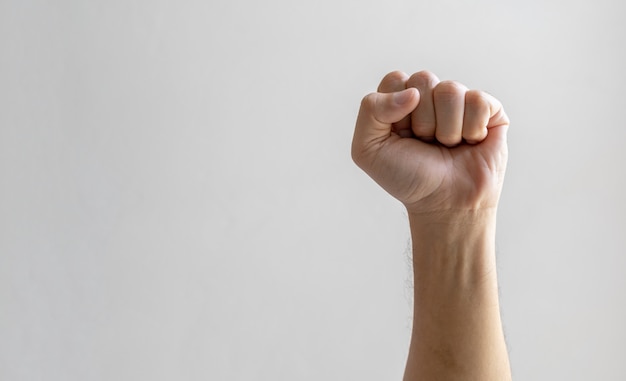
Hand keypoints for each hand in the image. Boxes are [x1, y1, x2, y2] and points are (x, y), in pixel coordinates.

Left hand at [351, 70, 508, 216]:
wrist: (444, 204)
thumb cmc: (406, 177)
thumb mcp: (367, 149)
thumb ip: (370, 110)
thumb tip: (412, 92)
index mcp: (400, 100)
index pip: (395, 79)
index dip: (395, 111)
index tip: (401, 137)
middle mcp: (430, 96)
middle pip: (423, 79)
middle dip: (421, 121)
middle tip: (426, 143)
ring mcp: (460, 102)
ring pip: (450, 90)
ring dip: (446, 129)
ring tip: (448, 146)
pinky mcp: (489, 110)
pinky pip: (478, 101)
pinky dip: (471, 130)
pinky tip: (470, 143)